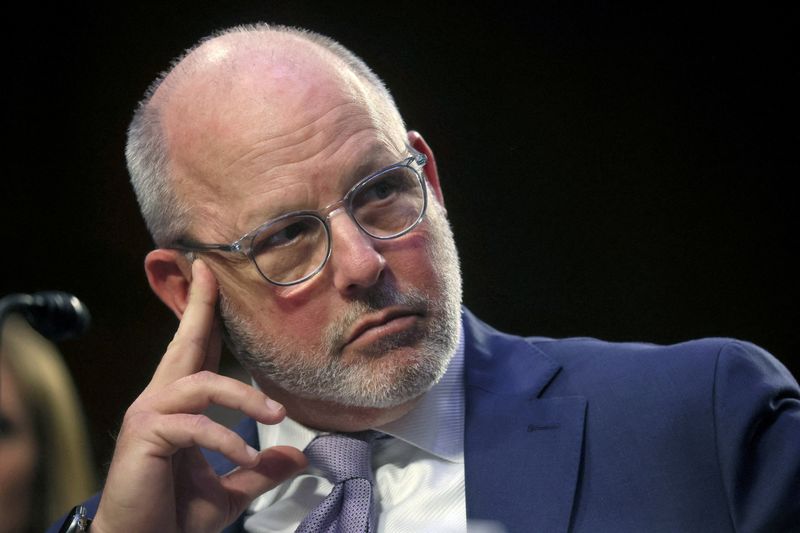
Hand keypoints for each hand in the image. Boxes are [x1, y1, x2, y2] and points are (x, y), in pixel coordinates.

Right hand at [93, 260, 306, 532]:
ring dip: (244, 399)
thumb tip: (297, 456)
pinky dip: (227, 441)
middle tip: (210, 271)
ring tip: (276, 417)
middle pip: (185, 345)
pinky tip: (248, 461)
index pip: (195, 353)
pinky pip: (195, 425)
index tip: (211, 278)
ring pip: (203, 384)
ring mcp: (149, 414)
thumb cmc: (174, 517)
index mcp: (177, 406)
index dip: (204, 316)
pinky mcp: (146, 435)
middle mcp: (159, 400)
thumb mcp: (228, 491)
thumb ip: (259, 470)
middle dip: (201, 307)